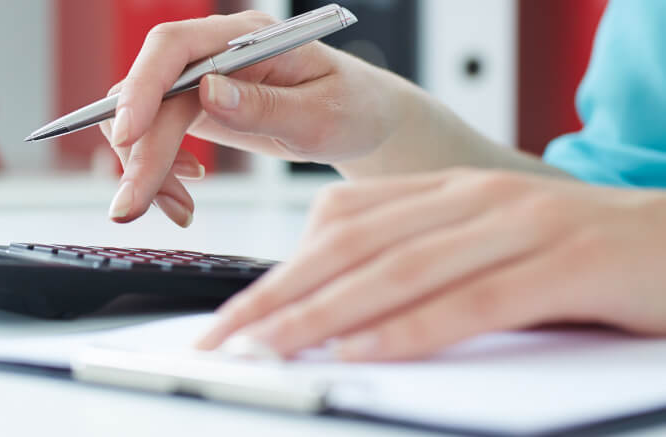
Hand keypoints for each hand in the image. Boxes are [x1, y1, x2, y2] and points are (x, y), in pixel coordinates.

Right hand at [99, 10, 416, 225]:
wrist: (361, 119)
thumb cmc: (352, 107)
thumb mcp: (320, 115)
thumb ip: (264, 107)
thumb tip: (207, 94)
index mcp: (247, 37)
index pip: (174, 47)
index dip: (142, 87)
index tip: (129, 134)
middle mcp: (216, 52)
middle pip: (150, 92)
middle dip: (138, 152)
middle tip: (132, 206)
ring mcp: (202, 80)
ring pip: (144, 118)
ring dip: (146, 167)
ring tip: (178, 208)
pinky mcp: (196, 107)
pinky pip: (155, 135)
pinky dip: (158, 169)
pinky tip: (184, 191)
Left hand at [195, 169, 665, 360]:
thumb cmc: (578, 255)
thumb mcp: (486, 247)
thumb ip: (422, 265)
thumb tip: (343, 313)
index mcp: (449, 192)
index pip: (342, 223)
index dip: (282, 267)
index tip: (237, 310)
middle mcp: (475, 199)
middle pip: (354, 246)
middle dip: (281, 295)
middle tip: (228, 336)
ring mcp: (522, 226)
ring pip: (400, 270)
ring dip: (325, 313)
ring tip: (271, 347)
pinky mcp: (569, 264)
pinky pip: (472, 300)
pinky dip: (411, 329)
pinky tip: (363, 351)